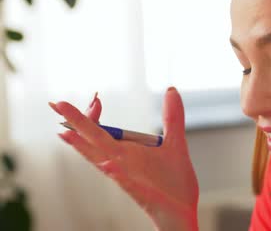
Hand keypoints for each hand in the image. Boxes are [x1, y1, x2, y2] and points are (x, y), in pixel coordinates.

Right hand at [49, 88, 198, 230]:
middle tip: (58, 104)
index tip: (95, 99)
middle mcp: (122, 164)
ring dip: (86, 148)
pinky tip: (108, 164)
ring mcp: (129, 178)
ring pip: (102, 161)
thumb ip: (172, 117)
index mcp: (128, 152)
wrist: (184, 209)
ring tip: (67, 133)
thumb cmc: (174, 181)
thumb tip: (171, 89)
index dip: (95, 116)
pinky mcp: (141, 193)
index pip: (103, 131)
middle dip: (78, 124)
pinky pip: (126, 182)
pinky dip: (116, 173)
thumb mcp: (175, 143)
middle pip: (96, 141)